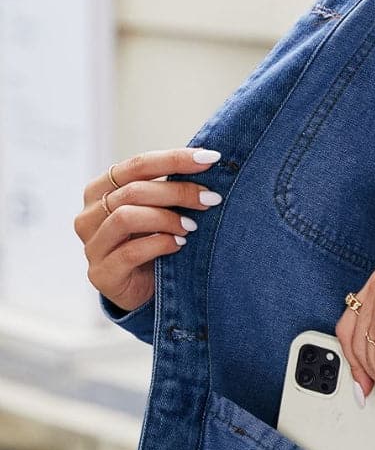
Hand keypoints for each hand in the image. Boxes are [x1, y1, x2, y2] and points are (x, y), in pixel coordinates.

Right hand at [75, 147, 223, 313]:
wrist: (143, 290)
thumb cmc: (152, 242)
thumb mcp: (159, 210)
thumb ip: (169, 189)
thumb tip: (208, 163)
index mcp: (100, 190)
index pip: (137, 165)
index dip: (174, 159)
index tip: (210, 158)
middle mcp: (89, 214)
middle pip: (134, 190)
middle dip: (178, 191)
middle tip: (211, 198)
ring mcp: (92, 245)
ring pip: (126, 217)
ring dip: (167, 218)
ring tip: (192, 226)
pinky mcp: (100, 274)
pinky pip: (129, 252)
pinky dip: (159, 244)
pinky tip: (178, 244)